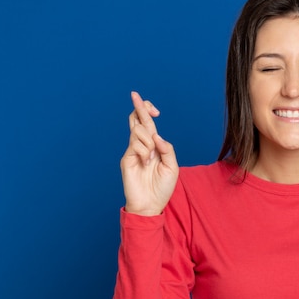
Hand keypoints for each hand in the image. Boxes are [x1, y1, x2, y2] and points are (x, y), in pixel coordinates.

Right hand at [120, 91, 178, 215]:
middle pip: (138, 120)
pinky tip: (145, 162)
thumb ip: (167, 149)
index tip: (155, 110)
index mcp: (154, 146)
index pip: (148, 124)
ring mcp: (133, 151)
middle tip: (134, 94)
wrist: (150, 205)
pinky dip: (144, 150)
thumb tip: (157, 136)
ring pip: (138, 131)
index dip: (148, 112)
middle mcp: (142, 146)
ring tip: (151, 158)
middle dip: (139, 106)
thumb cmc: (162, 188)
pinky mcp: (126, 159)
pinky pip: (135, 145)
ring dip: (148, 140)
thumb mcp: (172, 167)